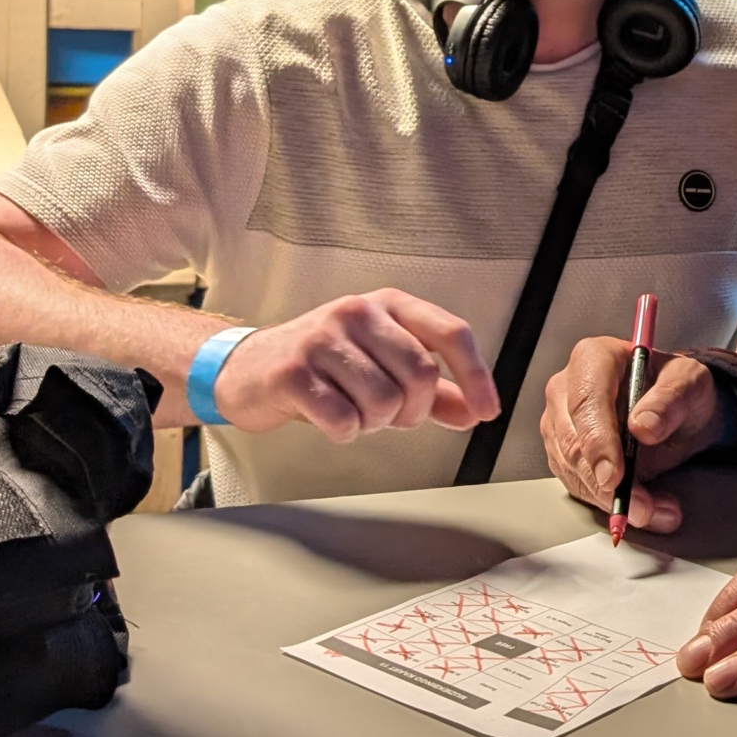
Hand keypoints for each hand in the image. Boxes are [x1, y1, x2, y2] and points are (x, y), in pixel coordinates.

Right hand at [213, 289, 498, 440]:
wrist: (248, 369)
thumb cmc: (325, 367)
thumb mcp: (383, 365)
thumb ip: (434, 390)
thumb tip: (476, 412)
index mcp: (389, 304)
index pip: (451, 332)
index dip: (476, 375)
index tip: (488, 412)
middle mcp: (358, 311)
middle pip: (421, 375)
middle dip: (413, 412)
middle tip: (389, 415)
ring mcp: (323, 338)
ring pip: (385, 403)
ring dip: (374, 424)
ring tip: (352, 410)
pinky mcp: (294, 371)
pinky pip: (345, 421)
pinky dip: (345, 433)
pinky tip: (328, 419)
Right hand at [540, 335, 724, 533]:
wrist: (678, 411)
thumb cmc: (679, 388)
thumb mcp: (690, 383)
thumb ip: (671, 399)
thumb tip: (644, 426)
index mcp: (594, 358)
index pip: (586, 401)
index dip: (597, 442)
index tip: (615, 476)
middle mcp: (568, 388)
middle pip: (572, 442)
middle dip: (606, 483)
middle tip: (642, 506)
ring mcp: (561, 422)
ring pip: (573, 470)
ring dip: (612, 499)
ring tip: (656, 509)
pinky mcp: (564, 453)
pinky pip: (578, 486)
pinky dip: (609, 503)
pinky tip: (643, 507)